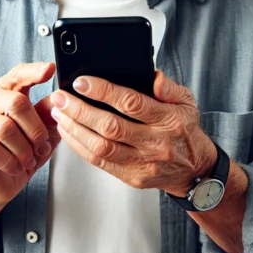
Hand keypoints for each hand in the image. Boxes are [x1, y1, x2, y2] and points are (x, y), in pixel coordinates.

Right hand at [0, 62, 60, 203]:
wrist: (4, 181)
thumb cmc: (24, 151)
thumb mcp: (44, 131)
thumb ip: (49, 113)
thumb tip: (59, 98)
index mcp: (7, 91)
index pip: (18, 75)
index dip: (34, 71)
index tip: (50, 69)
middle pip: (15, 102)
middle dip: (35, 129)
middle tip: (42, 146)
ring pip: (4, 128)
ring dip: (24, 149)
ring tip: (29, 160)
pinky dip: (11, 161)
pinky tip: (16, 166)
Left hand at [49, 72, 215, 197]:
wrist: (194, 169)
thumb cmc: (185, 130)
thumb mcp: (186, 102)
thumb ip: (169, 87)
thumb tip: (153, 75)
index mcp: (168, 120)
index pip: (131, 103)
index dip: (103, 91)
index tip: (82, 82)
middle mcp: (155, 143)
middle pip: (110, 126)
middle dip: (80, 110)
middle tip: (61, 97)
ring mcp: (142, 163)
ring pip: (101, 147)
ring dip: (75, 129)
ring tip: (59, 114)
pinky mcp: (132, 177)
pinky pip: (100, 162)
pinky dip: (80, 147)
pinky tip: (69, 133)